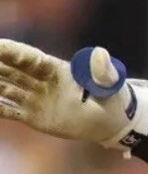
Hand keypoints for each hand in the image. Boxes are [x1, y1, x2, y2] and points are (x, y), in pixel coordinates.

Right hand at [0, 40, 147, 149]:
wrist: (111, 121)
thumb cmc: (112, 97)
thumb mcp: (109, 84)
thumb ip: (102, 71)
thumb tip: (100, 53)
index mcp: (56, 69)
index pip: (28, 59)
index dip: (11, 52)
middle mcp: (40, 81)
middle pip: (10, 70)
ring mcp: (34, 98)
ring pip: (5, 88)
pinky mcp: (33, 115)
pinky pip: (9, 110)